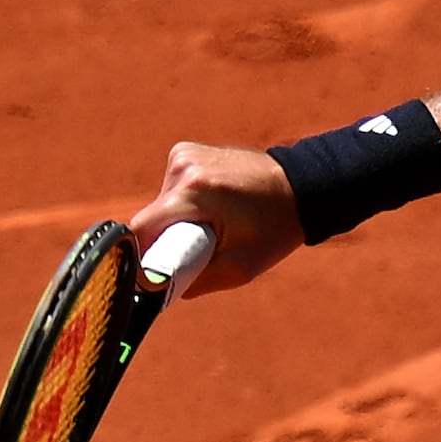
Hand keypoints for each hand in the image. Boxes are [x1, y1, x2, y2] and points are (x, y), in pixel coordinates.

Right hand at [124, 141, 301, 294]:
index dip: (145, 258)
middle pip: (151, 218)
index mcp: (192, 192)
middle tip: (202, 249)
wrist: (299, 188)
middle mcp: (182, 165)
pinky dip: (186, 205)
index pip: (141, 231)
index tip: (163, 272)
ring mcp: (183, 154)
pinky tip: (215, 207)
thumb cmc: (273, 230)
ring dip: (179, 223)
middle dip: (168, 241)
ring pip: (161, 205)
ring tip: (216, 225)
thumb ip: (192, 282)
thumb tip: (155, 290)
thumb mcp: (237, 269)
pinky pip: (172, 190)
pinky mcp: (186, 151)